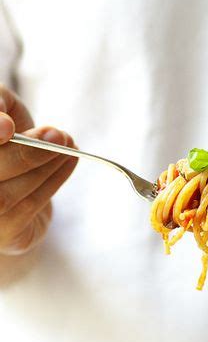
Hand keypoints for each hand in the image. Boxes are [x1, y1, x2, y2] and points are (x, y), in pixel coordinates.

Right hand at [0, 84, 76, 254]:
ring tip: (68, 145)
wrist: (16, 183)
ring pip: (5, 197)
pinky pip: (26, 209)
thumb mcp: (3, 107)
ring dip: (44, 168)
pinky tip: (68, 160)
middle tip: (58, 134)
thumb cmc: (5, 138)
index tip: (9, 128)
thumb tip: (1, 114)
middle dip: (25, 153)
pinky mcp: (0, 234)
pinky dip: (52, 182)